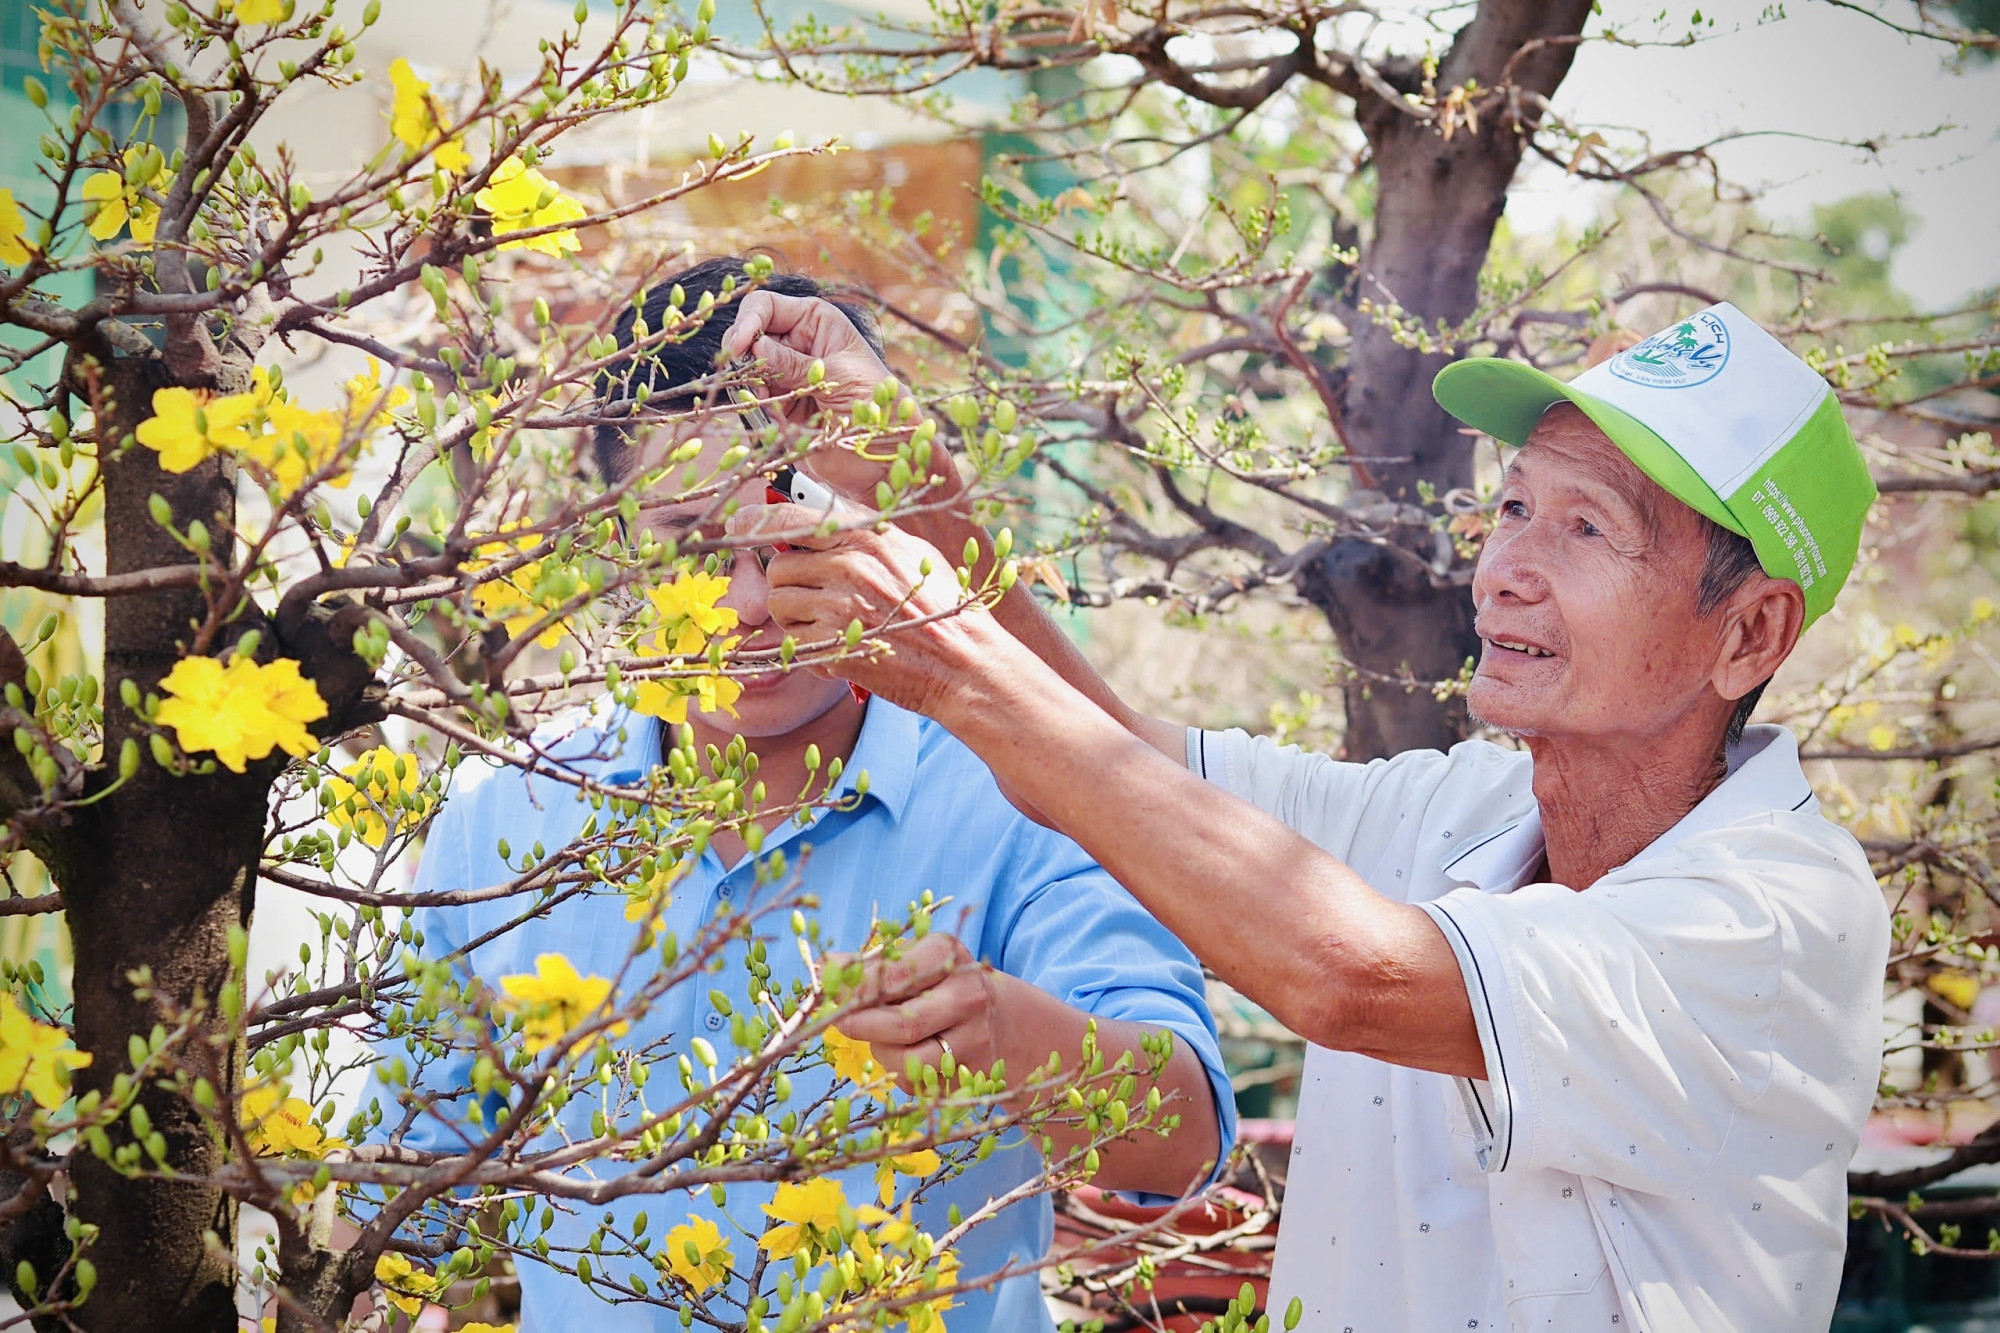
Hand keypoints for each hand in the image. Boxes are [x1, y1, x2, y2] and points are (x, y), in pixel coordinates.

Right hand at [719, 290, 891, 427]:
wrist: (884, 449)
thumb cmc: (876, 401)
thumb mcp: (837, 374)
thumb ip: (794, 362)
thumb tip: (755, 346)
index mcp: (815, 320)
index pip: (766, 306)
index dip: (748, 321)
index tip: (739, 346)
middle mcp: (796, 341)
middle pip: (749, 335)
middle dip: (744, 356)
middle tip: (751, 380)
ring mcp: (785, 372)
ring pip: (746, 368)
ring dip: (750, 385)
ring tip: (770, 404)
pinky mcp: (780, 401)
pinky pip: (753, 398)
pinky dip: (756, 407)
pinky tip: (776, 419)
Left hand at [725, 501, 1016, 721]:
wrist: (965, 664)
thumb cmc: (943, 609)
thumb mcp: (910, 553)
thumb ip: (863, 536)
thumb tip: (813, 522)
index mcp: (867, 536)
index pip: (789, 519)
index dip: (756, 522)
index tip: (740, 524)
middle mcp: (849, 566)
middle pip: (778, 568)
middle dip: (788, 585)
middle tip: (814, 598)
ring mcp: (839, 609)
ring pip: (778, 606)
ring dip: (795, 619)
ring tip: (830, 625)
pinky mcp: (834, 648)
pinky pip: (794, 643)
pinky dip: (810, 649)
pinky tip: (842, 649)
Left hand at [829, 933, 1009, 1091]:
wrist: (1011, 1023)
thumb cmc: (944, 985)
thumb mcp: (916, 961)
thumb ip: (870, 965)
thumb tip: (822, 968)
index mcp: (948, 954)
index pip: (895, 975)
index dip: (855, 988)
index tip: (825, 993)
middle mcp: (967, 994)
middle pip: (902, 1022)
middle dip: (859, 1025)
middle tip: (834, 1021)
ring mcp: (974, 1037)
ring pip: (908, 1060)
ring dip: (880, 1051)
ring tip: (879, 1037)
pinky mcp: (972, 1074)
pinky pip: (918, 1082)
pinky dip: (898, 1070)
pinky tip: (904, 1053)